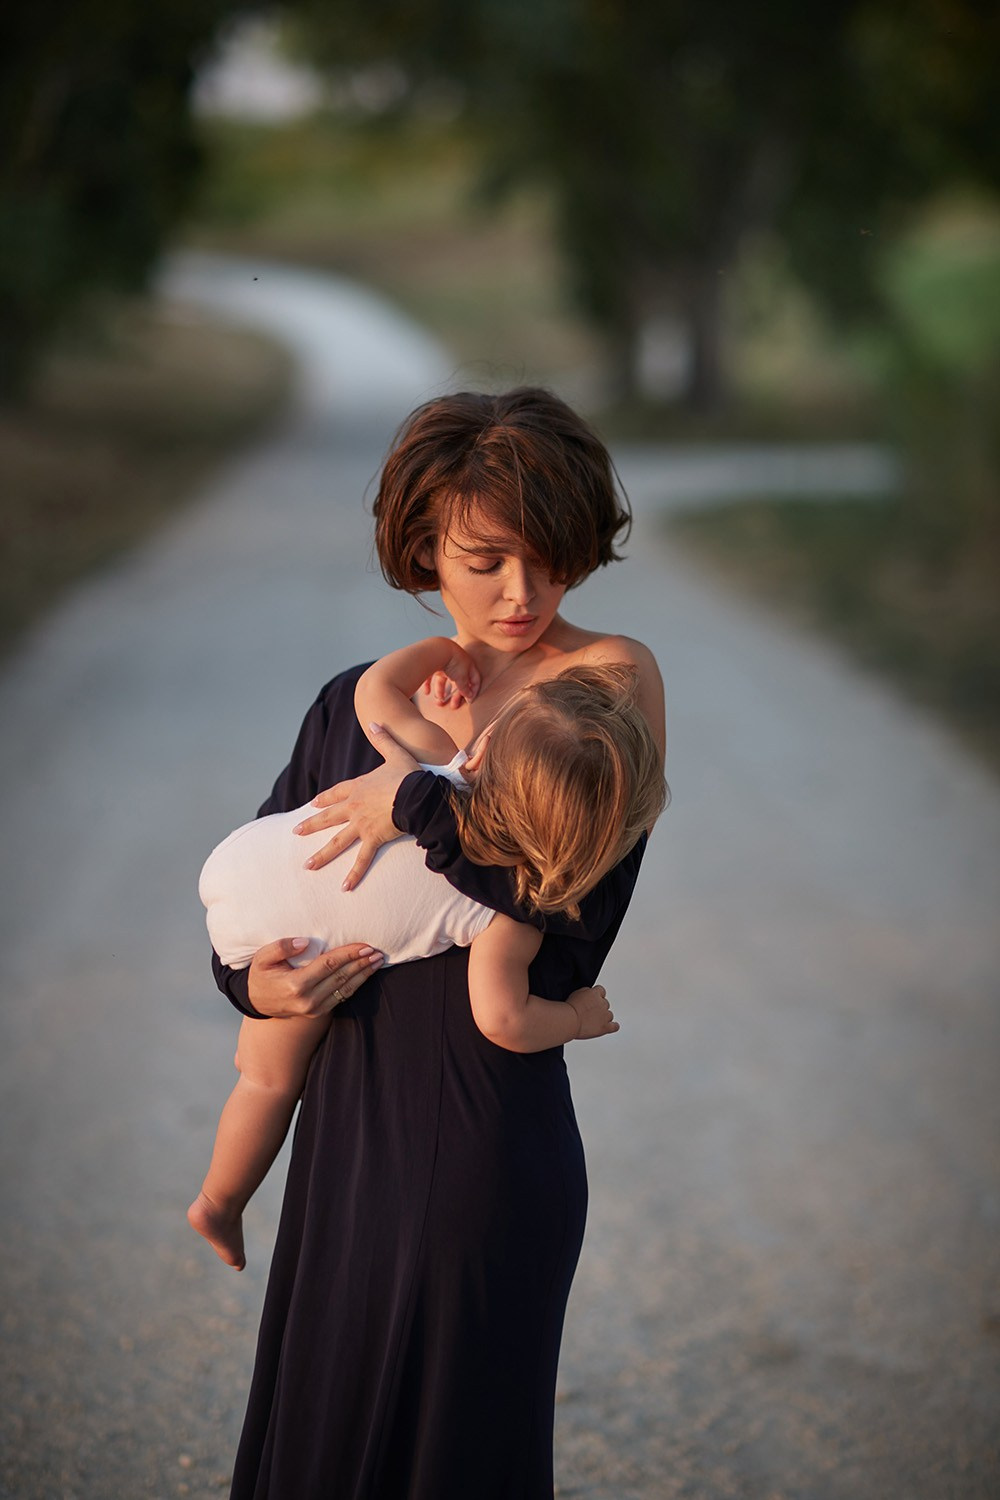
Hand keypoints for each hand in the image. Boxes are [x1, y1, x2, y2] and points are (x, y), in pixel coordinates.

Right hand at [247, 939, 384, 1018]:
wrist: (257, 1003)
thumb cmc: (261, 976)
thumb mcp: (262, 958)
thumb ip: (281, 947)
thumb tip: (304, 942)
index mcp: (296, 984)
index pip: (329, 965)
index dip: (349, 955)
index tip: (365, 946)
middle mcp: (308, 999)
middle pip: (342, 977)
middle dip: (362, 963)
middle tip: (378, 952)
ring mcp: (314, 1009)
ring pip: (346, 989)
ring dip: (364, 975)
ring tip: (378, 961)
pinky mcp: (319, 1012)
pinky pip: (342, 997)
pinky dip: (356, 985)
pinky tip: (365, 974)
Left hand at [293, 724, 419, 886]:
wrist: (415, 794)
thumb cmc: (407, 775)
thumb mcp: (395, 753)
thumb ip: (384, 739)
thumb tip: (375, 722)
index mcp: (358, 788)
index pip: (336, 793)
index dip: (324, 799)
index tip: (312, 803)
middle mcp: (354, 807)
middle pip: (328, 817)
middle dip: (311, 825)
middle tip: (296, 832)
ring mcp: (361, 825)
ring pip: (337, 842)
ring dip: (322, 854)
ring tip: (307, 866)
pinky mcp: (373, 838)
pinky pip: (362, 859)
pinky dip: (354, 874)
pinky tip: (344, 887)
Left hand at [421, 648, 478, 709]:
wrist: (436, 649)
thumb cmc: (452, 662)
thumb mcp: (461, 677)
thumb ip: (465, 688)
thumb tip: (469, 696)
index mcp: (467, 665)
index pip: (475, 678)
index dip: (474, 690)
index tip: (470, 701)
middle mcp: (456, 663)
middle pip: (457, 682)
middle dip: (455, 695)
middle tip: (453, 707)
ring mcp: (443, 663)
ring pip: (443, 680)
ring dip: (441, 692)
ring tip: (438, 701)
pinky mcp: (431, 663)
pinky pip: (430, 676)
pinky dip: (429, 685)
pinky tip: (427, 693)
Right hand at [566, 985, 618, 1040]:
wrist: (570, 1020)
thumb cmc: (570, 1008)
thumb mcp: (576, 993)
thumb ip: (586, 992)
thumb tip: (590, 993)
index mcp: (595, 993)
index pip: (601, 991)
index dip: (597, 996)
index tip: (593, 999)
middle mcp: (602, 1003)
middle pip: (605, 1004)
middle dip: (599, 1008)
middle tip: (590, 1012)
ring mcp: (605, 1016)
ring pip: (609, 1015)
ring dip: (604, 1017)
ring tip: (594, 1021)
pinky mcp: (605, 1027)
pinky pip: (614, 1026)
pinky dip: (614, 1026)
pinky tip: (611, 1026)